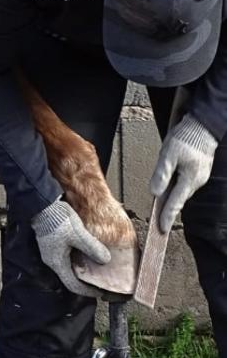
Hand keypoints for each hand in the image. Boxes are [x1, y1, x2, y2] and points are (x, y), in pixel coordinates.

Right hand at [31, 200, 110, 296]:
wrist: (43, 204)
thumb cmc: (57, 220)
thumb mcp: (79, 234)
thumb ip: (93, 248)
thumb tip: (106, 260)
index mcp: (57, 263)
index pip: (73, 285)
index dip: (87, 291)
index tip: (99, 291)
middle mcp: (52, 260)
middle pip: (69, 277)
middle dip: (84, 281)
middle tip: (98, 280)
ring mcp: (50, 251)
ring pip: (67, 266)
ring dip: (80, 269)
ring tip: (93, 266)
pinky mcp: (51, 243)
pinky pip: (65, 256)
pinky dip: (76, 259)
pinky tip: (84, 251)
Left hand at [151, 114, 217, 232]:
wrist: (202, 127)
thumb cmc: (186, 138)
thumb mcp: (169, 154)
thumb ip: (162, 173)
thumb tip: (155, 192)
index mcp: (190, 179)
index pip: (176, 203)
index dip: (168, 217)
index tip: (162, 229)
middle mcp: (196, 181)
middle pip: (179, 199)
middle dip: (169, 211)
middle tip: (159, 225)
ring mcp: (198, 177)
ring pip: (181, 191)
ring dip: (172, 200)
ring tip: (162, 211)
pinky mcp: (197, 171)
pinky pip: (184, 184)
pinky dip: (176, 190)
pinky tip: (169, 190)